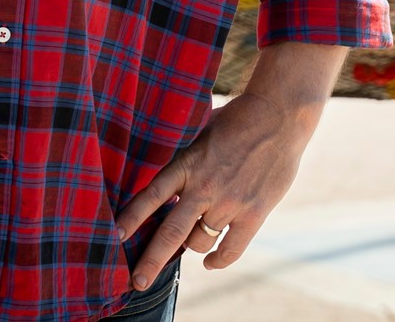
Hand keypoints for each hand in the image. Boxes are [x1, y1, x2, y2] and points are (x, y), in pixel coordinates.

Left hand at [113, 90, 318, 289]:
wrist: (281, 114)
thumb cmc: (239, 118)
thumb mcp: (202, 132)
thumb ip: (187, 158)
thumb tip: (169, 178)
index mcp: (187, 162)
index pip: (151, 196)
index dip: (130, 219)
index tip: (113, 238)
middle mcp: (204, 186)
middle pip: (170, 233)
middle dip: (151, 260)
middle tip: (136, 280)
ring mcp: (229, 201)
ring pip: (199, 241)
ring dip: (191, 245)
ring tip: (191, 242)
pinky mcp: (253, 212)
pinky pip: (231, 249)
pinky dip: (218, 260)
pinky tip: (209, 262)